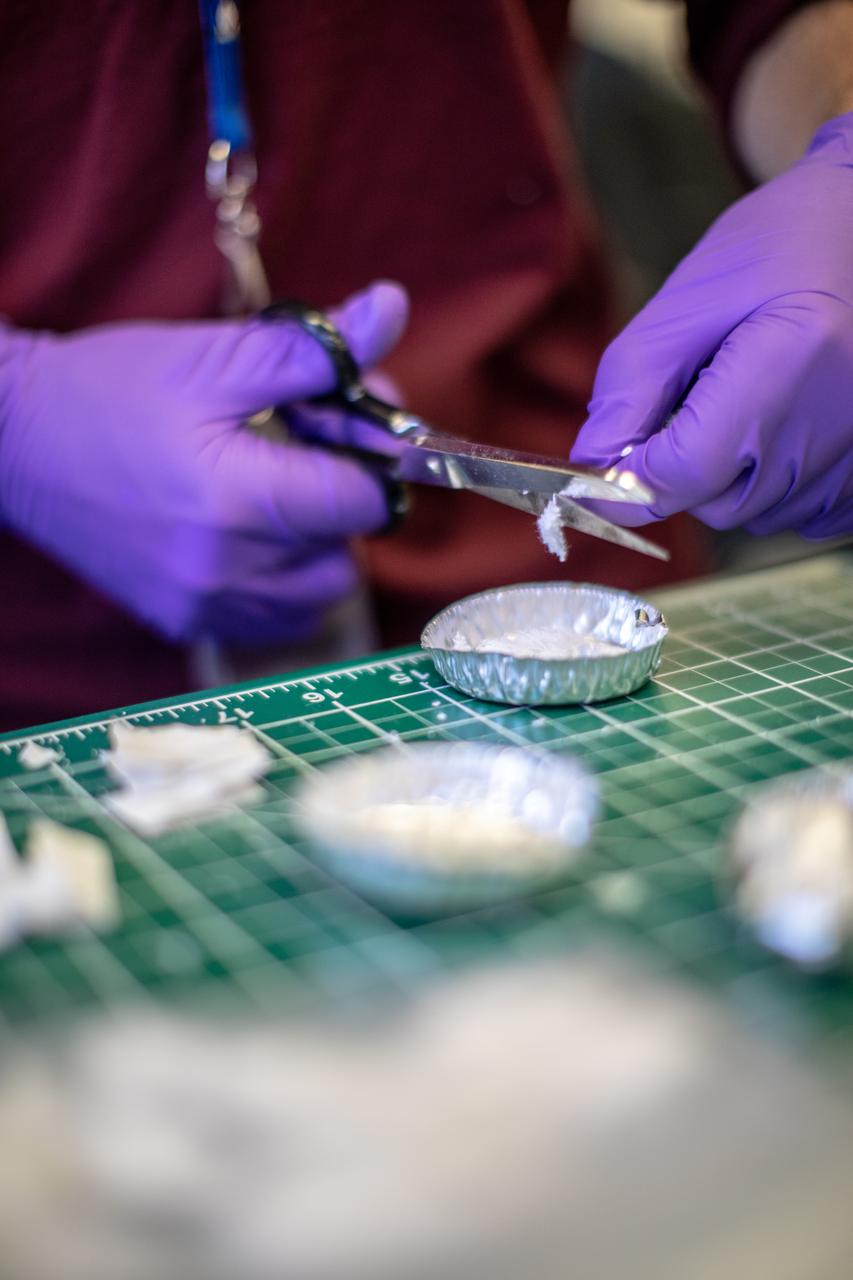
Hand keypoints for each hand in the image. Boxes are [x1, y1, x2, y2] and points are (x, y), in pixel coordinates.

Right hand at [0, 281, 407, 642]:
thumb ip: (311, 351)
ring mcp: (204, 606)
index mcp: (240, 503)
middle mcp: (227, 571)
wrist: (15, 443)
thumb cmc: (107, 391)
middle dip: (340, 502)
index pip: (364, 504)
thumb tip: (390, 310)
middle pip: (346, 554)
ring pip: (315, 596)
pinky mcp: (184, 621)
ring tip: (273, 496)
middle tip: (301, 454)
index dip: (371, 458)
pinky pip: (272, 620)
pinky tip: (248, 537)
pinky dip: (279, 584)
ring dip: (315, 548)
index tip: (346, 425)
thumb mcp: (211, 358)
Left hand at [571, 112, 852, 538]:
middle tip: (691, 401)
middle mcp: (834, 421)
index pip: (684, 471)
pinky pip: (792, 512)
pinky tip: (777, 424)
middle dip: (678, 470)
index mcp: (789, 363)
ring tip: (747, 399)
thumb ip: (632, 386)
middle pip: (715, 504)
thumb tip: (592, 463)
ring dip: (724, 476)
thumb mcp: (690, 298)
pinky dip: (767, 483)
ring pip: (752, 512)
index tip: (608, 459)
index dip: (631, 476)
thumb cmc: (782, 244)